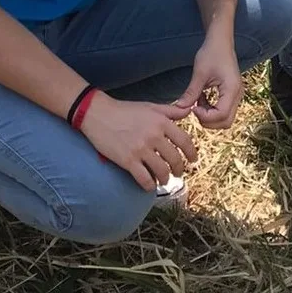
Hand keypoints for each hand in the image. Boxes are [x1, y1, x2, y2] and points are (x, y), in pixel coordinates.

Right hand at [80, 91, 197, 191]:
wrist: (98, 114)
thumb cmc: (125, 109)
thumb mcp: (151, 106)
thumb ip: (171, 110)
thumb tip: (188, 111)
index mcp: (162, 122)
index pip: (184, 141)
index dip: (191, 153)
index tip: (193, 159)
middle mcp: (154, 136)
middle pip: (175, 159)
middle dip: (179, 169)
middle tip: (178, 173)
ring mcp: (141, 149)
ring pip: (162, 171)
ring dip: (165, 179)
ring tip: (164, 180)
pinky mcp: (128, 160)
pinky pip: (145, 179)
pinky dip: (150, 185)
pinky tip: (150, 186)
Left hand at [176, 35, 243, 130]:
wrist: (220, 41)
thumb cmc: (211, 53)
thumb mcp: (199, 73)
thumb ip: (191, 92)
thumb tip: (179, 108)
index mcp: (232, 89)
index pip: (221, 115)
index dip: (205, 117)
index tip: (192, 108)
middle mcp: (238, 94)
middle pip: (226, 122)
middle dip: (208, 120)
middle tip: (194, 109)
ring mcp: (236, 95)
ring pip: (225, 118)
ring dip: (209, 116)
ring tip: (197, 102)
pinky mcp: (232, 94)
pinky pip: (223, 110)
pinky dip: (211, 110)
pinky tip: (202, 98)